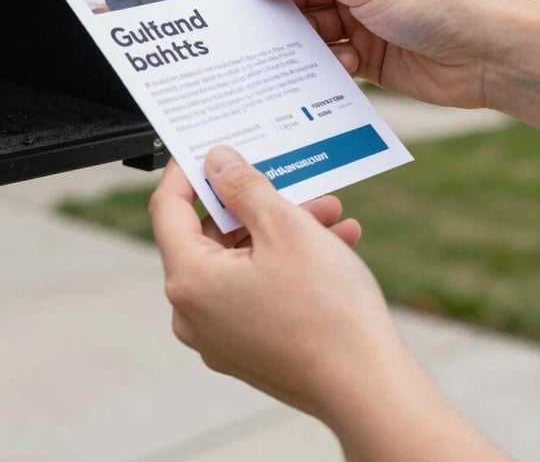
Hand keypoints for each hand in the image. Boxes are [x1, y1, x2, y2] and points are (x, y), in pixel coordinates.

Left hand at [150, 147, 508, 460]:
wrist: (371, 390)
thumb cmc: (326, 312)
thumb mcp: (284, 226)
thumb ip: (242, 185)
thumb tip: (216, 162)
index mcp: (189, 281)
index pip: (168, 208)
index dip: (188, 171)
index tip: (209, 148)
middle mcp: (194, 313)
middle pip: (211, 235)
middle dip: (255, 203)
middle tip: (286, 178)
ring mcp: (221, 335)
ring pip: (243, 261)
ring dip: (282, 230)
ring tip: (327, 211)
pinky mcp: (250, 348)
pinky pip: (258, 289)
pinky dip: (289, 263)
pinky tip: (334, 243)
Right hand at [233, 0, 539, 120]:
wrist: (490, 55)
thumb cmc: (441, 0)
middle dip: (277, 7)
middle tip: (248, 25)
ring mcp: (359, 14)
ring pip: (307, 25)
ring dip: (304, 40)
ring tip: (305, 48)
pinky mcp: (365, 52)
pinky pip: (326, 56)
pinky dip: (328, 62)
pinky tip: (347, 64)